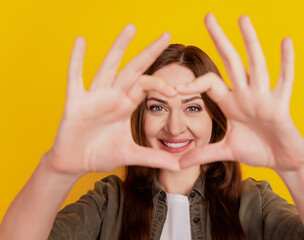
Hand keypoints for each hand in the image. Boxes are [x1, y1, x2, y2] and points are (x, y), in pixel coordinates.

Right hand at [47, 25, 179, 175]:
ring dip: (119, 47)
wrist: (75, 162)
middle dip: (150, 52)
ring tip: (131, 28)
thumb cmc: (101, 153)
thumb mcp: (131, 155)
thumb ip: (154, 158)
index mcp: (126, 105)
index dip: (162, 86)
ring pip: (108, 67)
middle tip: (167, 34)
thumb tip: (179, 167)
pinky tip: (80, 41)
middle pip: (134, 69)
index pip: (147, 86)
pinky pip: (76, 77)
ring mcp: (94, 96)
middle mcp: (113, 96)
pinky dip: (76, 60)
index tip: (177, 91)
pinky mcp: (75, 102)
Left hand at [177, 13, 303, 172]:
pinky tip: (285, 41)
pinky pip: (285, 80)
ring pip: (256, 64)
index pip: (209, 83)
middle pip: (230, 62)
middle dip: (219, 40)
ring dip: (250, 42)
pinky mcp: (280, 104)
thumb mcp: (225, 151)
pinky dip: (287, 62)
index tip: (174, 88)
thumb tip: (178, 164)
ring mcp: (263, 97)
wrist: (282, 160)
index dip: (192, 84)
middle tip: (208, 16)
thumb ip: (203, 154)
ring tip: (243, 18)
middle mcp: (245, 94)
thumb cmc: (257, 150)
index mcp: (231, 103)